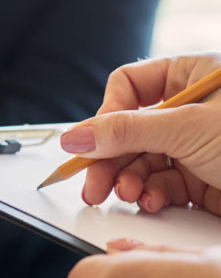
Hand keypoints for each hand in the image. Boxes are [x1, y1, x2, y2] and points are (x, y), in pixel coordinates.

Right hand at [59, 53, 220, 213]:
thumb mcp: (188, 127)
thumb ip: (127, 132)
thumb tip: (75, 136)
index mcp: (191, 76)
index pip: (128, 86)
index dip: (107, 114)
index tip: (92, 141)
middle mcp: (190, 109)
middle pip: (128, 130)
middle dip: (110, 159)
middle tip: (93, 183)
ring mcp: (195, 145)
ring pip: (141, 160)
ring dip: (129, 180)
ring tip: (127, 194)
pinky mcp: (202, 179)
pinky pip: (162, 184)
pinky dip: (152, 195)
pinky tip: (152, 201)